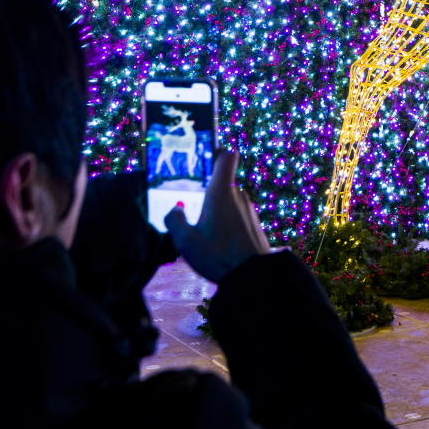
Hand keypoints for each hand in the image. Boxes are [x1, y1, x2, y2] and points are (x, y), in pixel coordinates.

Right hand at [164, 150, 271, 281]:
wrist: (253, 277)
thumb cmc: (218, 256)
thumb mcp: (186, 241)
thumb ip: (175, 221)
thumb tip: (174, 210)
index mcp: (222, 191)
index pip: (226, 155)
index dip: (215, 151)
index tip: (201, 159)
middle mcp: (238, 195)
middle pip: (223, 179)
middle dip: (206, 186)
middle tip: (188, 198)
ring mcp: (248, 208)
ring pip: (229, 198)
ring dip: (215, 206)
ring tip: (200, 223)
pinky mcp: (253, 223)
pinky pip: (236, 212)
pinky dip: (225, 218)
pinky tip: (215, 237)